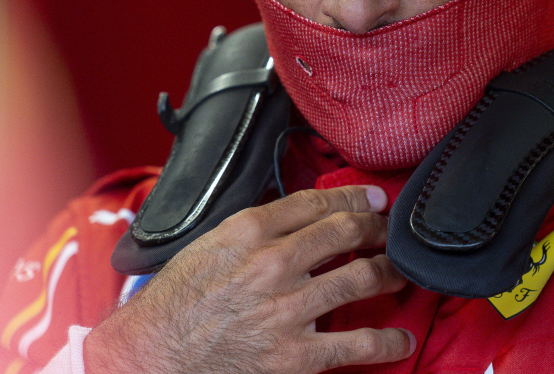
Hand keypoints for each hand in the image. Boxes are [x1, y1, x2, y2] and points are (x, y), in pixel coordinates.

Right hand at [83, 185, 413, 373]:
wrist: (152, 355)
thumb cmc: (174, 303)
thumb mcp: (207, 246)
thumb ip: (250, 230)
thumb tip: (293, 220)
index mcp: (247, 231)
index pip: (315, 202)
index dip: (353, 197)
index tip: (372, 199)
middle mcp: (272, 263)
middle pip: (345, 232)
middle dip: (377, 228)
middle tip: (389, 232)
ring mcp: (287, 309)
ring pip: (361, 279)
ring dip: (390, 273)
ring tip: (400, 274)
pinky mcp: (296, 355)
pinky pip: (357, 344)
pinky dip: (387, 341)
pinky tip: (400, 338)